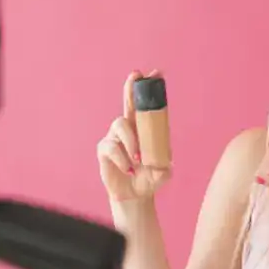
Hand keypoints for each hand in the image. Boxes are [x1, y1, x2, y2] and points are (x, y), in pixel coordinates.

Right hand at [97, 70, 171, 201]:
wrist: (133, 195)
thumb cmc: (148, 179)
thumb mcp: (162, 175)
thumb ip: (164, 170)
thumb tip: (164, 167)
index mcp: (144, 129)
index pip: (146, 105)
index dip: (148, 89)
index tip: (155, 73)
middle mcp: (128, 129)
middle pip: (128, 103)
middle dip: (131, 88)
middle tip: (135, 76)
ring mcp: (114, 137)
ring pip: (120, 126)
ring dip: (131, 141)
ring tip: (138, 159)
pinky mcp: (104, 150)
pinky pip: (111, 146)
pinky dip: (122, 158)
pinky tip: (128, 169)